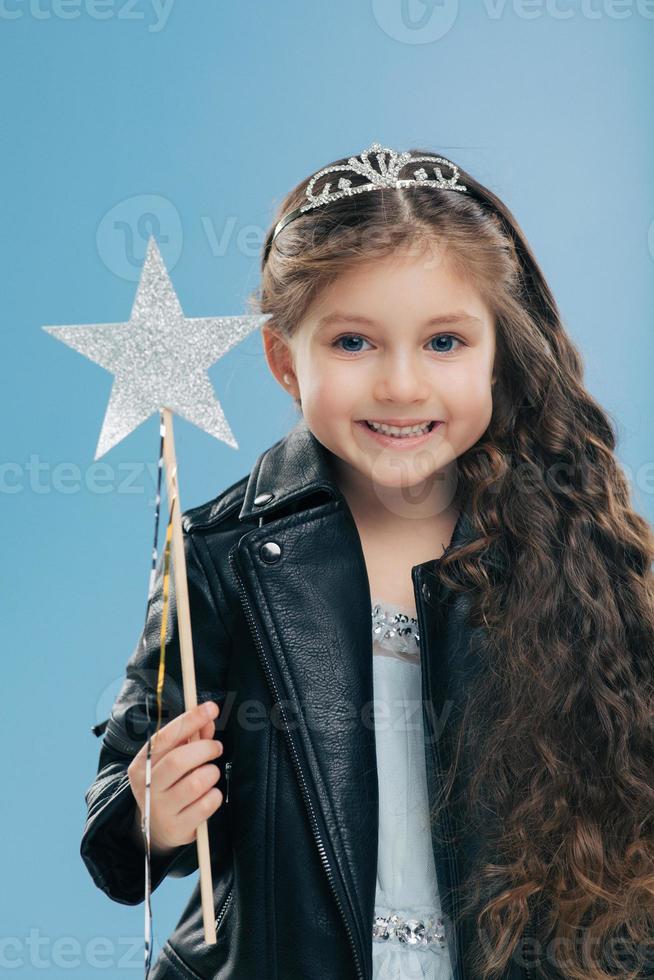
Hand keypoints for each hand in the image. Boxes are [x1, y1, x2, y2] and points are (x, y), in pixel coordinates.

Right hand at [127, 701, 222, 854]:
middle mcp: (146, 787)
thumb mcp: (173, 760)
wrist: (157, 829)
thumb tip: (209, 718)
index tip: (211, 708)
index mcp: (141, 764)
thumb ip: (192, 738)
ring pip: (196, 783)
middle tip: (217, 747)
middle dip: (205, 748)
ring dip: (211, 773)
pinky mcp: (177, 828)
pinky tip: (209, 795)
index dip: (190, 720)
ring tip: (210, 773)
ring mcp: (160, 809)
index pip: (165, 737)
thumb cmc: (169, 785)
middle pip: (178, 760)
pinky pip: (206, 804)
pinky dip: (215, 796)